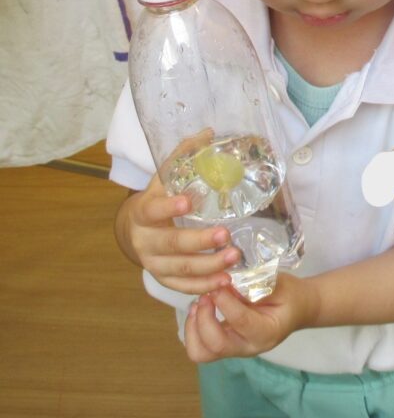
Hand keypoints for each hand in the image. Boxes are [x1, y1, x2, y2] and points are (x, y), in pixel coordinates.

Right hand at [115, 133, 240, 294]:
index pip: (153, 209)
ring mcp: (152, 263)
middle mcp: (144, 240)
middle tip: (225, 234)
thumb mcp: (166, 177)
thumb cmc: (158, 198)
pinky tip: (226, 281)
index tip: (188, 202)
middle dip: (199, 241)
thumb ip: (185, 155)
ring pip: (180, 268)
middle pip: (171, 244)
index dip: (168, 207)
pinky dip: (204, 286)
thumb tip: (209, 131)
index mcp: (143, 212)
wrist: (136, 228)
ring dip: (208, 266)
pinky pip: (183, 286)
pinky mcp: (162, 278)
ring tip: (233, 257)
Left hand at [184, 276, 314, 361]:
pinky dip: (192, 329)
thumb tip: (226, 282)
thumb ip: (256, 284)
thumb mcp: (280, 283)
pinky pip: (199, 347)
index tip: (219, 282)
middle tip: (206, 294)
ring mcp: (234, 349)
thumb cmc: (289, 294)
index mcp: (267, 332)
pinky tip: (198, 309)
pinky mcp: (223, 345)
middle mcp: (248, 347)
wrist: (297, 308)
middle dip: (204, 318)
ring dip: (194, 328)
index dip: (226, 301)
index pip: (241, 322)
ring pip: (201, 352)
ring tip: (198, 304)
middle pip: (216, 344)